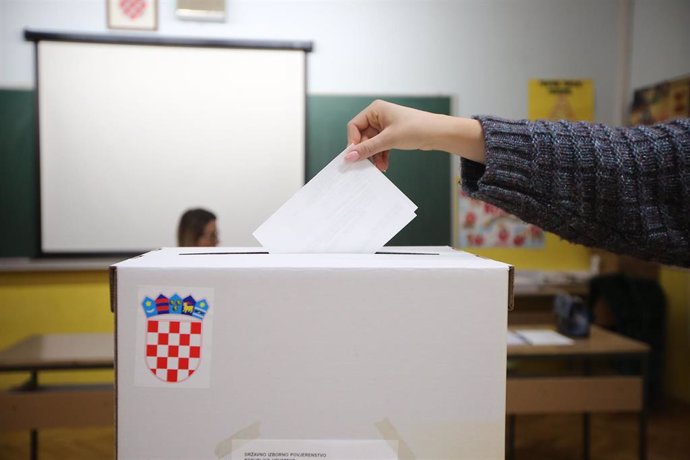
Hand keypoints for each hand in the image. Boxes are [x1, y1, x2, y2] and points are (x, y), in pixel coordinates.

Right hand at [345, 100, 485, 170]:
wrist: (438, 133)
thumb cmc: (417, 128)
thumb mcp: (389, 139)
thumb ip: (368, 148)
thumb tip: (349, 156)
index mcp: (375, 110)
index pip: (354, 126)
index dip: (353, 142)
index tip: (354, 156)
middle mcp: (379, 116)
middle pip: (363, 137)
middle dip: (366, 152)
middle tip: (366, 166)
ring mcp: (385, 126)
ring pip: (372, 144)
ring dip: (374, 156)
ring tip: (379, 168)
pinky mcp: (392, 135)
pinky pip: (380, 147)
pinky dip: (381, 156)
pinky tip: (384, 165)